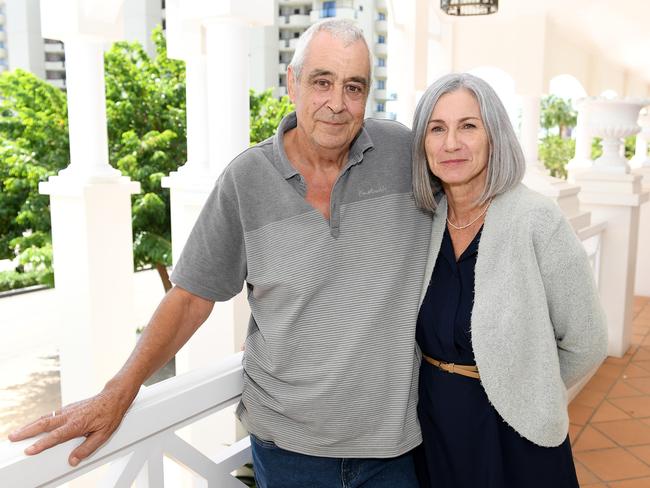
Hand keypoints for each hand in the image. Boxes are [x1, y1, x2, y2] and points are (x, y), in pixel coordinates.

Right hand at [8, 384, 134, 466]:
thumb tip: (73, 460)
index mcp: (77, 424)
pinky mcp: (69, 407)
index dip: (42, 444)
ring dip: (30, 425)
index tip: (29, 450)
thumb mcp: (103, 435)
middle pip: (44, 424)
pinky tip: (34, 424)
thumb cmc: (110, 415)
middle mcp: (70, 416)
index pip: (56, 436)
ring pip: (45, 417)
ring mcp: (68, 410)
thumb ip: (87, 449)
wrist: (114, 397)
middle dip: (27, 431)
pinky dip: (40, 420)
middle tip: (13, 437)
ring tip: (17, 432)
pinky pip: (51, 414)